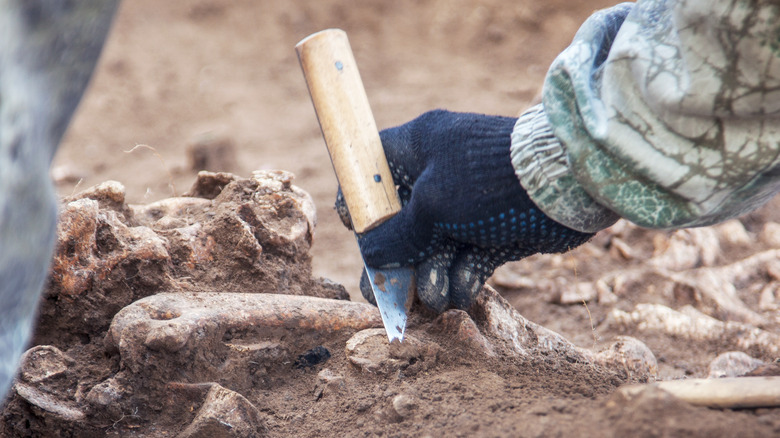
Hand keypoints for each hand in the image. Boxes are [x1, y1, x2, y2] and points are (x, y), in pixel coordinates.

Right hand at [337, 110, 593, 311]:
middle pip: (399, 225)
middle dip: (395, 263)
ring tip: (435, 297)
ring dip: (429, 278)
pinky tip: (461, 291)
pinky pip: (462, 262)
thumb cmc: (490, 180)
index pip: (372, 172)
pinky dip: (460, 280)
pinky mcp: (490, 234)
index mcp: (417, 149)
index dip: (359, 205)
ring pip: (431, 251)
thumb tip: (370, 256)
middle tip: (388, 297)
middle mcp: (437, 176)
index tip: (360, 234)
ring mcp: (464, 207)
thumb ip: (395, 234)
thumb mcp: (432, 204)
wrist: (565, 187)